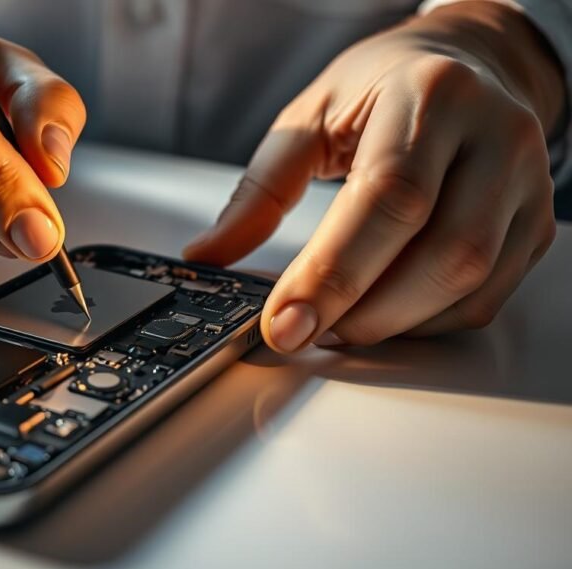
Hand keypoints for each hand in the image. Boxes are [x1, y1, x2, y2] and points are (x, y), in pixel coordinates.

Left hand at [184, 2, 562, 351]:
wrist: (465, 64)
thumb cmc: (383, 88)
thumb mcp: (307, 120)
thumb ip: (258, 193)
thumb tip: (209, 256)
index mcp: (430, 97)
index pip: (388, 198)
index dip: (334, 273)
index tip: (285, 322)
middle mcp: (494, 136)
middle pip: (440, 252)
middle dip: (362, 310)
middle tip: (304, 329)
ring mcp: (524, 183)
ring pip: (469, 283)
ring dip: (393, 322)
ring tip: (337, 322)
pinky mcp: (534, 224)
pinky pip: (484, 298)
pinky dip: (426, 322)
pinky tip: (383, 314)